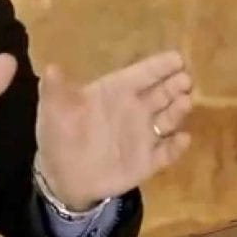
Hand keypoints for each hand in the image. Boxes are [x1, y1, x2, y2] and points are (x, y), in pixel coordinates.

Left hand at [35, 51, 192, 209]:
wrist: (62, 177)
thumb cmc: (59, 136)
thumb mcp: (53, 111)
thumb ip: (55, 90)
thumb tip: (50, 68)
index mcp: (115, 91)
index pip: (141, 74)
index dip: (158, 66)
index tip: (177, 58)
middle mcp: (134, 109)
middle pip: (161, 93)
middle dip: (175, 85)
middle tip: (186, 80)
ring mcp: (143, 136)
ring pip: (168, 119)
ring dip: (178, 111)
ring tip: (185, 102)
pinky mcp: (147, 162)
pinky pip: (166, 152)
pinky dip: (176, 146)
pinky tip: (183, 139)